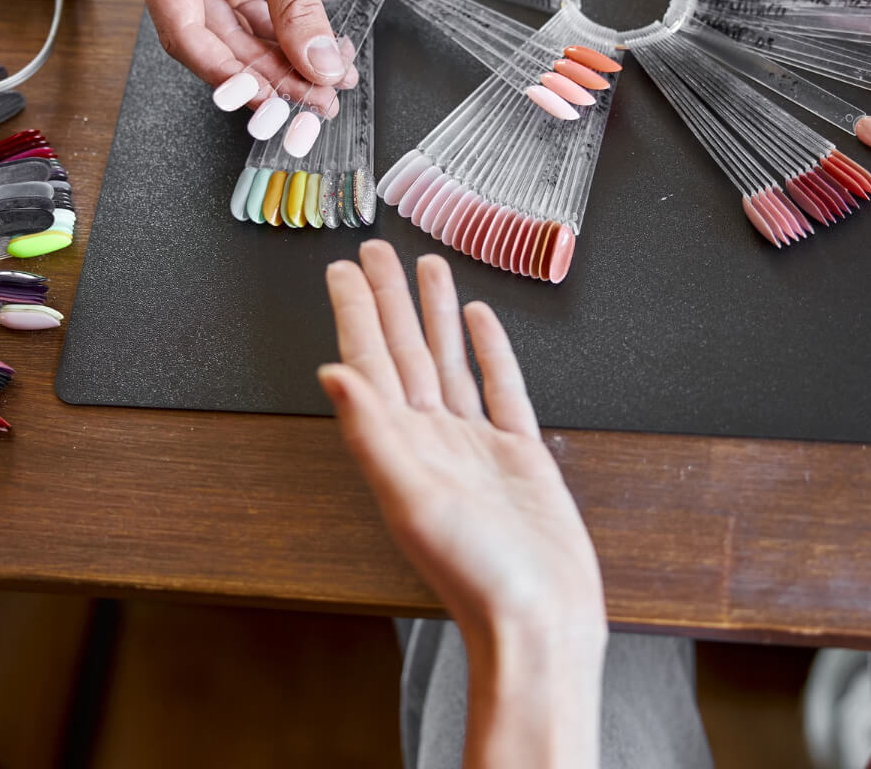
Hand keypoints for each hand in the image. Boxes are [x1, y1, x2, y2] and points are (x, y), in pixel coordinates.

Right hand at [118, 0, 355, 111]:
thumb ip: (297, 9)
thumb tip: (316, 63)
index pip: (185, 33)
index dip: (228, 74)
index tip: (265, 100)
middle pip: (215, 43)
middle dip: (267, 75)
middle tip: (308, 101)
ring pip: (238, 37)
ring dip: (282, 64)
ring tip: (322, 86)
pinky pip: (254, 20)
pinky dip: (286, 40)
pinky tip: (316, 59)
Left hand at [320, 240, 605, 768]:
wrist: (541, 619)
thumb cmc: (477, 573)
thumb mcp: (412, 498)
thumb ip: (370, 434)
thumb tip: (330, 374)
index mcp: (401, 447)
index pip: (370, 362)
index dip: (354, 314)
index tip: (341, 269)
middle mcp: (433, 440)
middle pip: (405, 351)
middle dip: (389, 300)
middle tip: (378, 250)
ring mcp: (476, 446)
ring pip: (449, 362)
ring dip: (435, 315)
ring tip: (429, 266)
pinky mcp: (519, 455)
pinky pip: (501, 389)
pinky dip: (490, 352)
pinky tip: (480, 322)